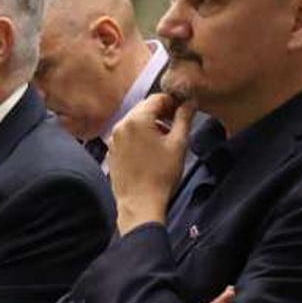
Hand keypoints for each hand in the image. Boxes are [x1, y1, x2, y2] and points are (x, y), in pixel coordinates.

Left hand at [108, 93, 195, 234]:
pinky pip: (126, 137)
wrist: (140, 203)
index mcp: (136, 120)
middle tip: (176, 123)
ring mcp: (113, 140)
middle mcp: (120, 126)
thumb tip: (189, 102)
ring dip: (150, 125)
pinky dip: (139, 137)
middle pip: (143, 109)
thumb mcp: (178, 144)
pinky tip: (150, 151)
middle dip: (160, 112)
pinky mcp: (111, 153)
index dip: (172, 101)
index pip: (156, 98)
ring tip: (165, 139)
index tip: (183, 110)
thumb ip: (184, 118)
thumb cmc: (161, 175)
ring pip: (134, 122)